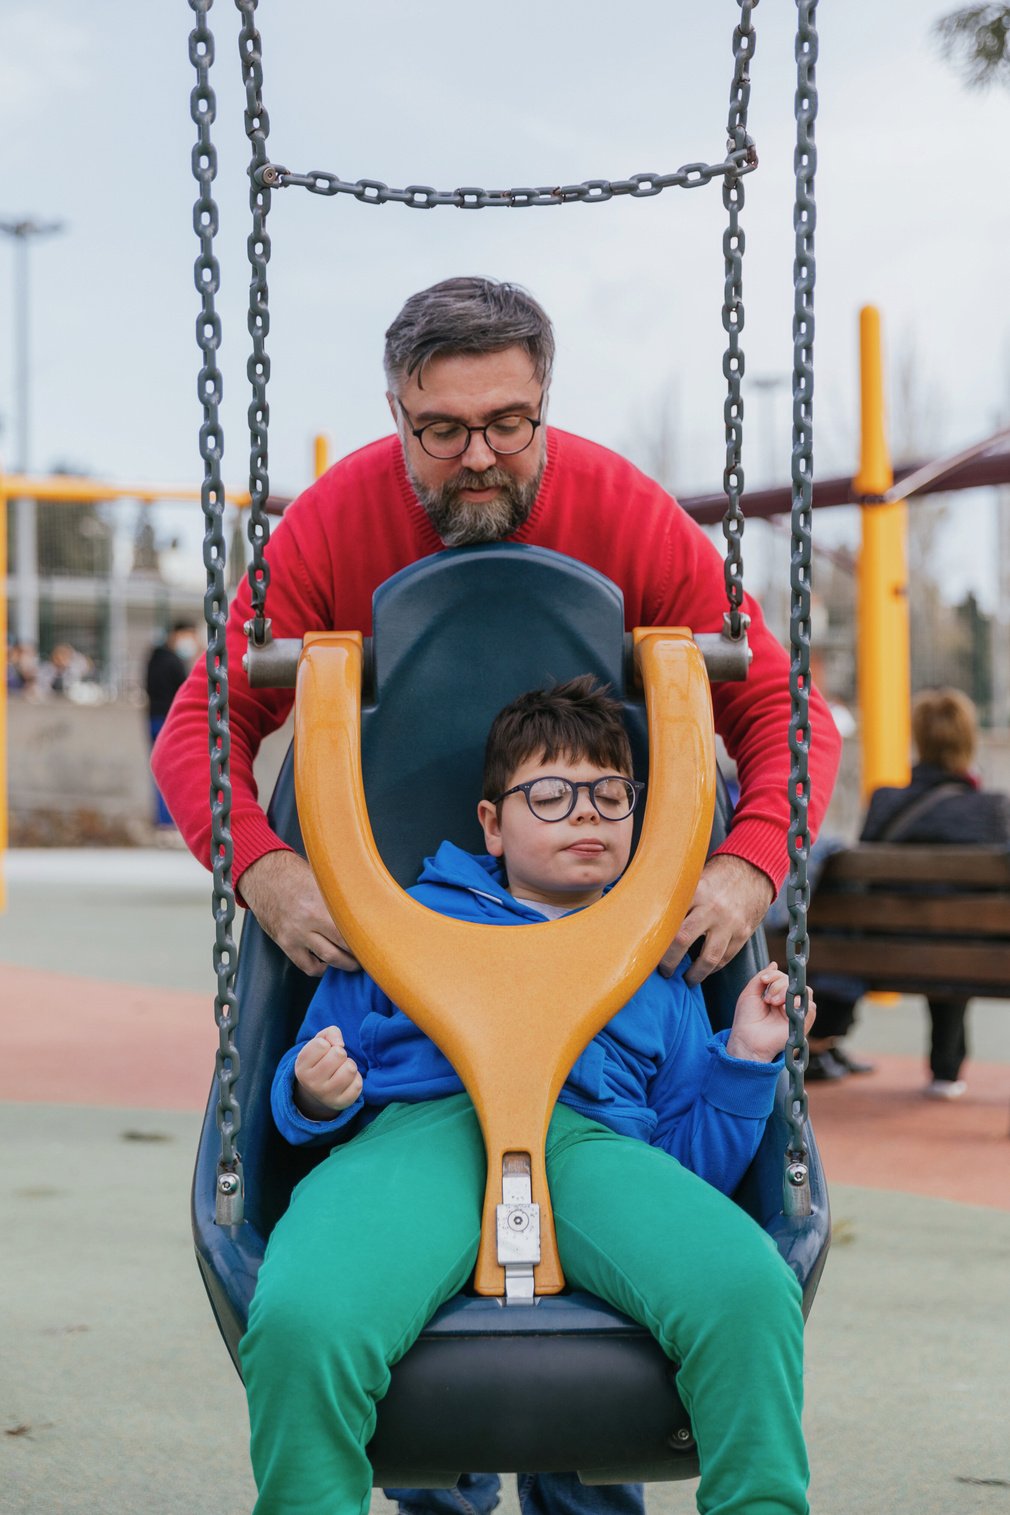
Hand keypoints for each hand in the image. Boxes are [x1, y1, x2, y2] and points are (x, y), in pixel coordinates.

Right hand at [239, 850, 359, 977]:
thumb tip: (366, 902)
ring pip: (329, 959)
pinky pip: (306, 965)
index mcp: (322, 903)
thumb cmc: (294, 873)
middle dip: (360, 954)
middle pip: (344, 947)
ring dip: (345, 964)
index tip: (376, 942)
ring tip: (354, 962)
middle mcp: (310, 921)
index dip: (366, 939)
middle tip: (370, 954)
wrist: (262, 875)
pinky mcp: (285, 943)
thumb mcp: (321, 879)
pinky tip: (327, 963)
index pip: (352, 929)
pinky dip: (320, 968)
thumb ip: (340, 895)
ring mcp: (297, 935)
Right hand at [293, 1025, 362, 1116]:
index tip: (322, 1052)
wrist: (318, 1090)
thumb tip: (340, 1044)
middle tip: (334, 1061)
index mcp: (301, 1067)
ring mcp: (326, 1095)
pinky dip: (355, 1079)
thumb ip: (329, 1033)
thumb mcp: (319, 1042)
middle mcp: (311, 1084)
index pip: (322, 1044)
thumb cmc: (320, 1060)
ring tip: (341, 1069)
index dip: (326, 1044)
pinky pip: (358, 1084)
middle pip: (339, 1054)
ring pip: (350, 1068)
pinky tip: (346, 1081)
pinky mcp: (341, 1103)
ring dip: (349, 1065)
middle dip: (340, 1053)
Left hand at [659, 854, 774, 985]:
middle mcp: (711, 908)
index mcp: (694, 892)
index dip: (656, 938)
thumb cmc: (717, 876)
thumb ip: (679, 898)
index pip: (669, 919)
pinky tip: (705, 970)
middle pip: (682, 940)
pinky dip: (713, 968)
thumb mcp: (696, 879)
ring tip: (686, 980)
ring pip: (708, 958)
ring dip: (695, 974)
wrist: (754, 871)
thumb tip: (650, 917)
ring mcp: (729, 923)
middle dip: (669, 961)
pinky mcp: (743, 933)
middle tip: (664, 971)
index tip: (647, 951)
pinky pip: (726, 958)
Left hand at [726, 963, 815, 1062]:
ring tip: (773, 1002)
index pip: (784, 977)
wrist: (747, 1039)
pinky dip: (800, 1003)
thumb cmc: (747, 1018)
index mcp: (777, 995)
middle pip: (795, 982)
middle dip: (779, 985)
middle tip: (767, 998)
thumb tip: (774, 964)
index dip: (775, 975)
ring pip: (805, 992)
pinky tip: (785, 1008)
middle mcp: (789, 1002)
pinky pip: (812, 1008)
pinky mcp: (803, 1024)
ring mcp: (797, 1012)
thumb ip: (761, 977)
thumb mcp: (750, 993)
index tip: (764, 980)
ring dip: (788, 992)